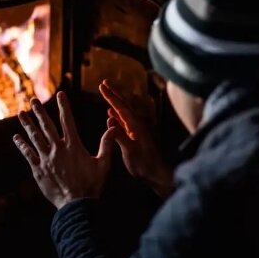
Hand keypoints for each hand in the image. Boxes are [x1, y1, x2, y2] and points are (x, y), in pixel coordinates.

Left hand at [13, 92, 115, 209]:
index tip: (60, 94)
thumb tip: (113, 128)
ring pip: (35, 138)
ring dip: (27, 125)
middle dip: (40, 112)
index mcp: (73, 146)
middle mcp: (57, 149)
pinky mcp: (38, 170)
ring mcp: (46, 159)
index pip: (67, 121)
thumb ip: (107, 144)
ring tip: (21, 114)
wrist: (77, 205)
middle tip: (33, 100)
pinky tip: (16, 138)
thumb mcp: (103, 164)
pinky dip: (22, 145)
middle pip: (46, 126)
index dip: (63, 106)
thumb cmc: (92, 185)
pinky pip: (28, 154)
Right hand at [99, 80, 173, 197]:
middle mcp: (137, 124)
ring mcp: (137, 130)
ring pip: (124, 112)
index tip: (101, 86)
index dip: (111, 96)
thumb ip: (120, 136)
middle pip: (124, 105)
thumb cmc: (144, 165)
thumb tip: (110, 121)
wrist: (156, 174)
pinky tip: (111, 114)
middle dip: (114, 93)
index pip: (121, 107)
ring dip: (115, 102)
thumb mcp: (130, 151)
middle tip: (104, 83)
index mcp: (136, 126)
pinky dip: (117, 115)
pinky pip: (124, 121)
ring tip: (106, 94)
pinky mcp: (135, 136)